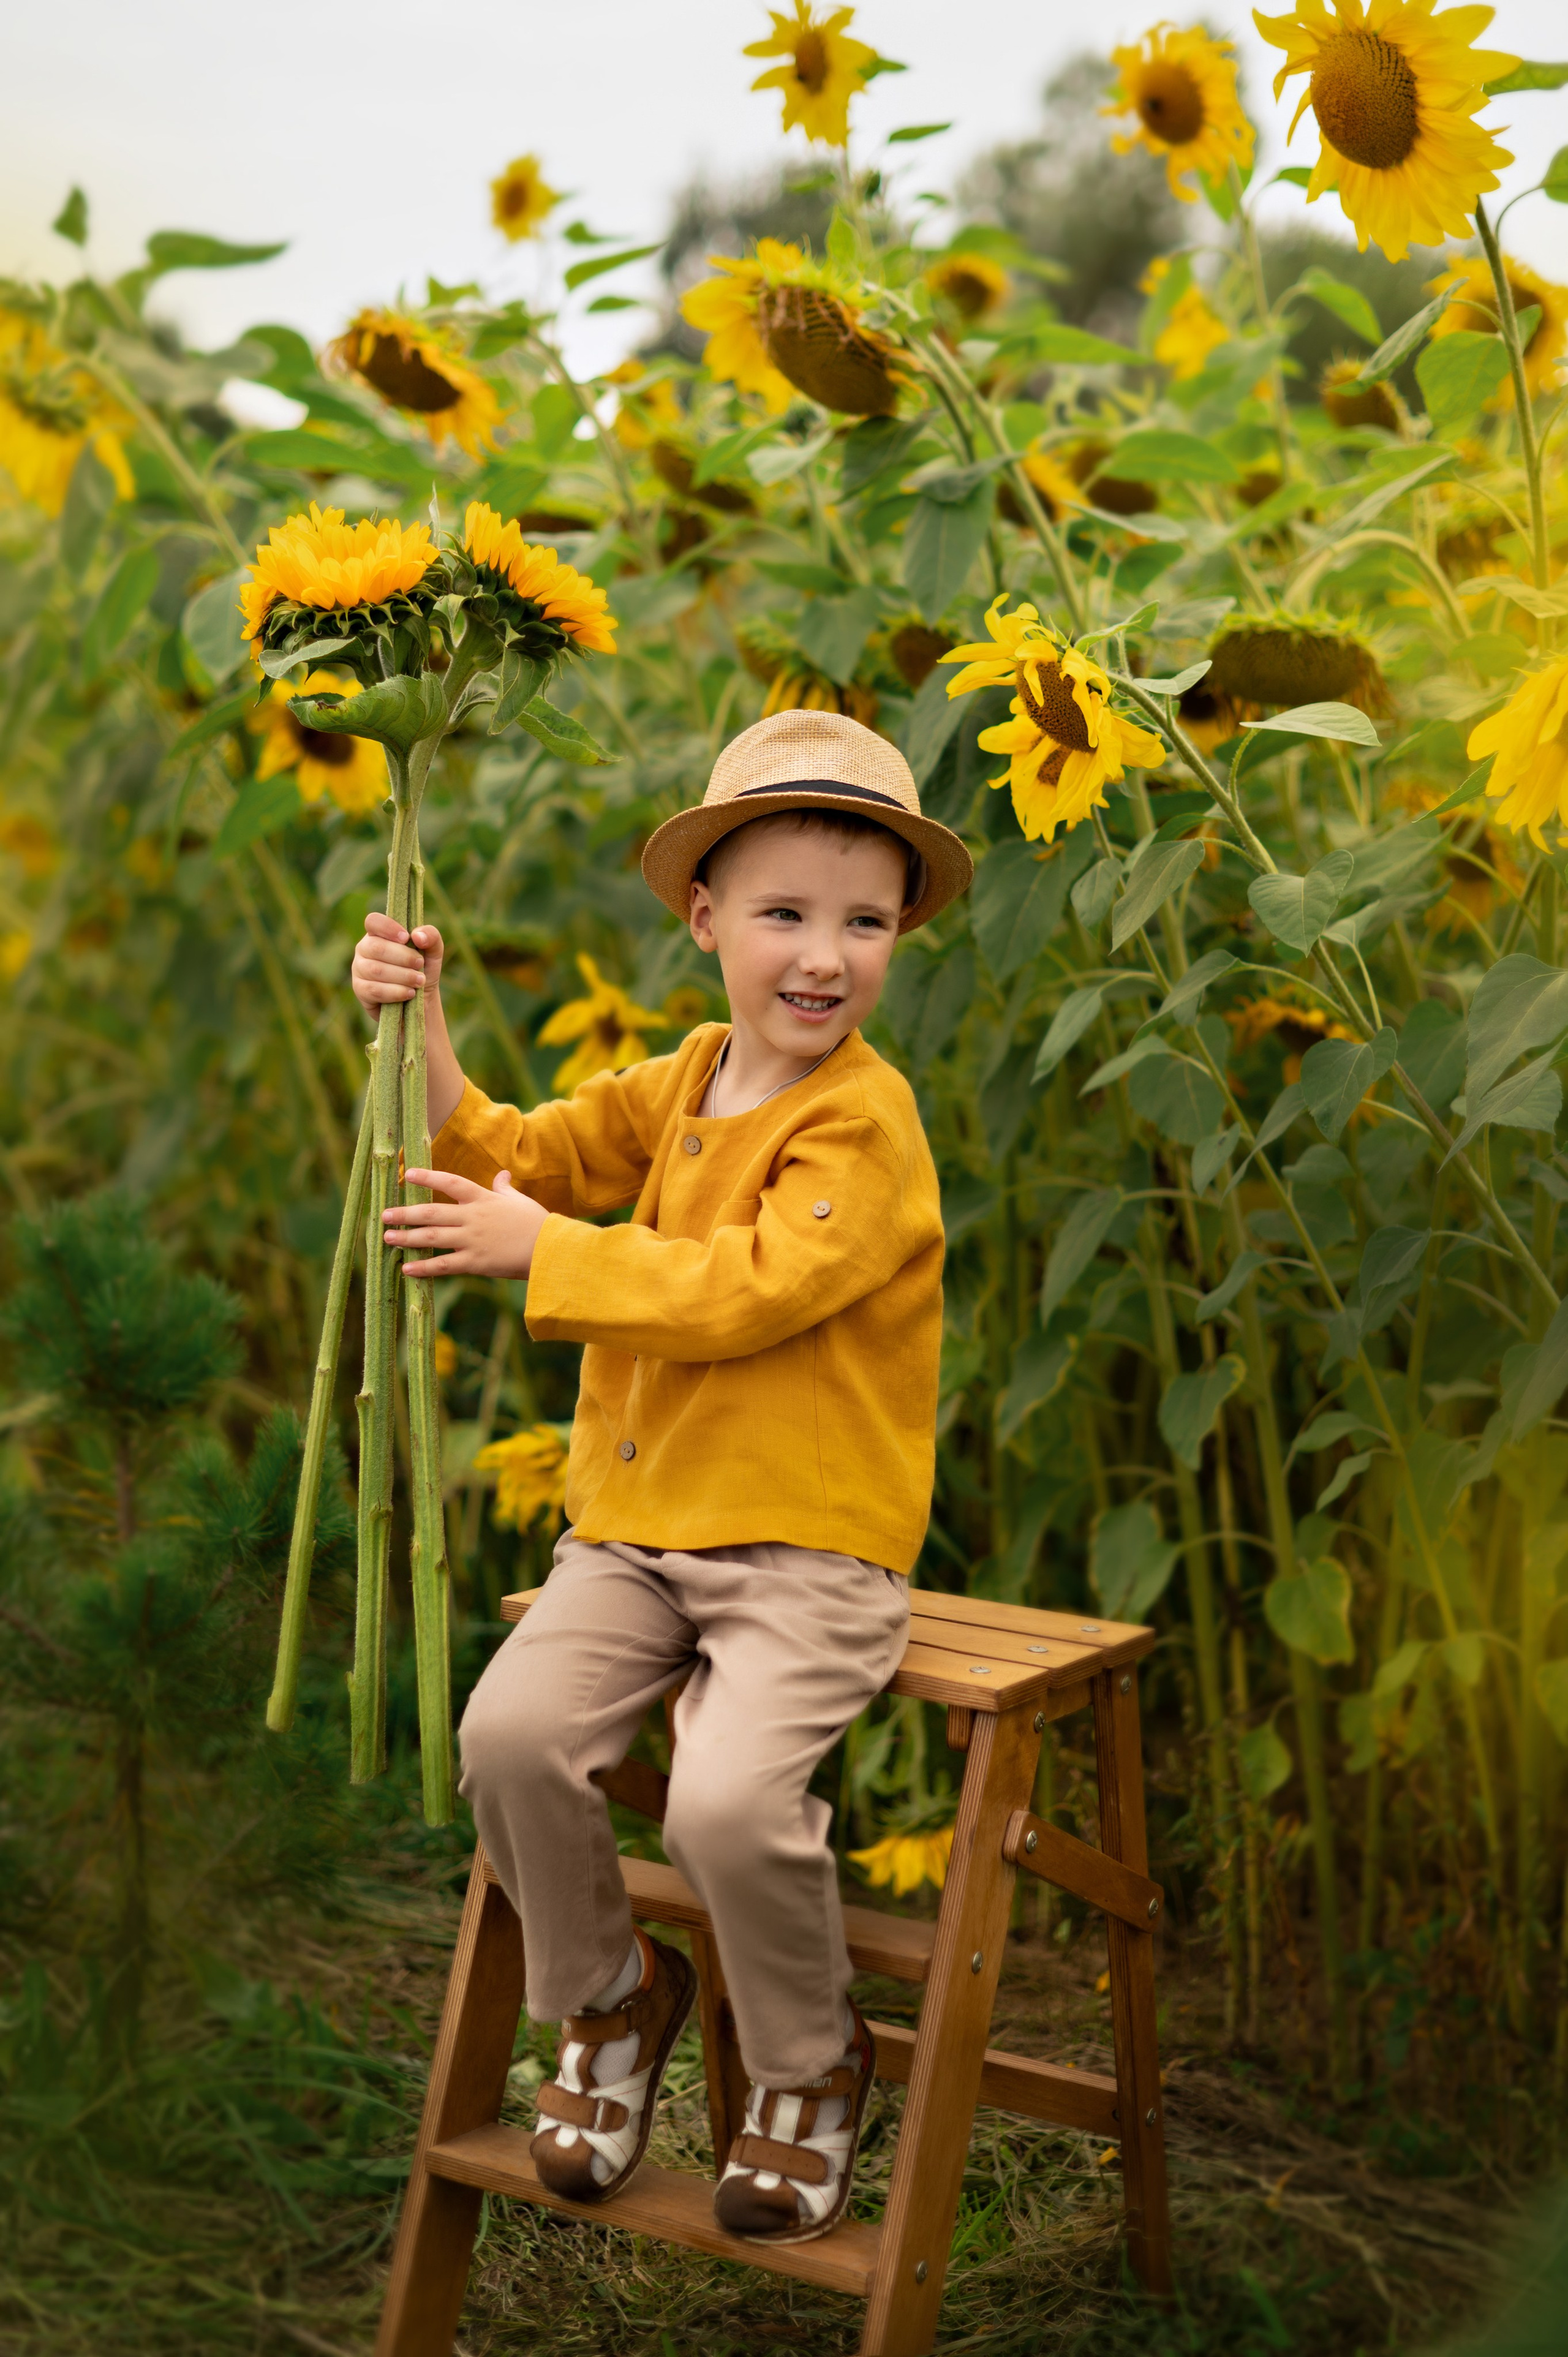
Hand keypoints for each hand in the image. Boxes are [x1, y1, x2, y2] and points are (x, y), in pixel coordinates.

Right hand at [353, 912, 444, 1022]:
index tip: (406, 938)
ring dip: (402, 976)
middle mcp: (365, 948)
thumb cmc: (422, 969)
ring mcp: (359, 969)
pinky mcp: (360, 989)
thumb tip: (417, 936)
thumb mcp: (433, 951)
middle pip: (377, 947)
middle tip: (420, 964)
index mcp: (379, 933)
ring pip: (376, 970)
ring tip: (419, 981)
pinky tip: (409, 993)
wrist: (420, 999)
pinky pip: (374, 990)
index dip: (388, 928)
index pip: (373, 921)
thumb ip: (431, 936)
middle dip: (403, 957)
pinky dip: (395, 992)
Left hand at [383, 1168, 548, 1279]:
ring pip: (432, 1237)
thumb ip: (504, 1188)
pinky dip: (424, 1267)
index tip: (408, 1174)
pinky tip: (406, 1268)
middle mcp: (473, 1217)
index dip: (428, 1177)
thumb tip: (502, 1175)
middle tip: (384, 1214)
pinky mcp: (476, 1262)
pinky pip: (444, 1265)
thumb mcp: (519, 1201)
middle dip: (406, 1213)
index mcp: (483, 1199)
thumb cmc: (537, 1223)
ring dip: (407, 1237)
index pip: (450, 1182)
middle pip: (432, 1212)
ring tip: (387, 1238)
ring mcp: (473, 1240)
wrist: (551, 1250)